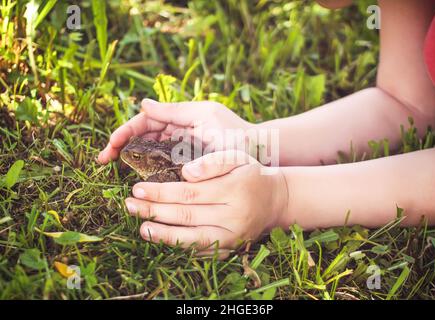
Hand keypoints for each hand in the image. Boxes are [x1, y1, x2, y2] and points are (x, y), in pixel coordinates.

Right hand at [98, 99, 252, 163]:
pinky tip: (137, 177)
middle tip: (103, 160)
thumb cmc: (232, 131)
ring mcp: (182, 150)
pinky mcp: (187, 166)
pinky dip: (148, 170)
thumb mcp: (202, 115)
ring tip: (114, 168)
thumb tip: (142, 103)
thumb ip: (173, 110)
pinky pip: (162, 166)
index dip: (125, 131)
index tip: (110, 146)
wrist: (258, 152)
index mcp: (180, 118)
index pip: (145, 122)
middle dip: (121, 145)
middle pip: (142, 137)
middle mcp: (178, 132)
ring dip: (131, 157)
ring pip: (149, 152)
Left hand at [124, 150, 287, 255]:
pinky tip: (163, 239)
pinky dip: (180, 246)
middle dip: (154, 210)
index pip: (189, 193)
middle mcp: (232, 216)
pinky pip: (201, 250)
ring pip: (191, 238)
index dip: (161, 192)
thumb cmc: (252, 174)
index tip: (138, 188)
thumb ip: (212, 162)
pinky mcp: (230, 248)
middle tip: (129, 205)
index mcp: (233, 190)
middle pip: (185, 215)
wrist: (275, 200)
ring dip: (163, 234)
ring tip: (141, 227)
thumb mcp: (237, 157)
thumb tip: (185, 173)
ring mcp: (232, 236)